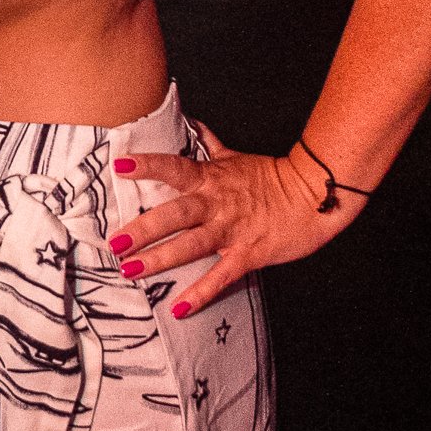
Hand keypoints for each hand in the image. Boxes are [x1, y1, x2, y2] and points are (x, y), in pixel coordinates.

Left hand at [107, 122, 365, 315]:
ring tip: (131, 270)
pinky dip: (200, 293)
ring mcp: (232, 230)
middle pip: (175, 214)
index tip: (119, 166)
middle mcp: (216, 204)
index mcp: (211, 178)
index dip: (147, 166)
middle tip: (115, 241)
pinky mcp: (248, 254)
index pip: (173, 167)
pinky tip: (178, 309)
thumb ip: (210, 142)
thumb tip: (192, 121)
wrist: (315, 194)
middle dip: (144, 228)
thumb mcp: (236, 156)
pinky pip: (220, 276)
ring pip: (191, 246)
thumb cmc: (273, 176)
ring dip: (160, 259)